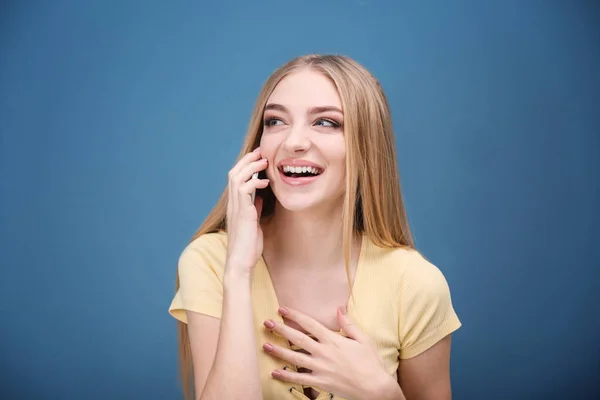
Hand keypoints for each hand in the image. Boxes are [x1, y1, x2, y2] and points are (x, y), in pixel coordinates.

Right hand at [224, 147, 269, 275]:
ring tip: (264, 161)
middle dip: (247, 160)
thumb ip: (255, 209)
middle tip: (261, 152)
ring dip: (250, 167)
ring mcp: (236, 208)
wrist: (241, 263)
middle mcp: (233, 204)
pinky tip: (265, 182)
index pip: (237, 178)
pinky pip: (244, 190)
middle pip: (234, 173)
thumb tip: (260, 198)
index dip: (246, 166)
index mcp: (236, 206)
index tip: (259, 157)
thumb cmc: (248, 246)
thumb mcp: (254, 223)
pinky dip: (254, 182)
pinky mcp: (242, 214)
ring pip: (236, 177)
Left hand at [262, 306, 401, 399]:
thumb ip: (348, 324)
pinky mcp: (320, 382)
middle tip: (267, 323)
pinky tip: (275, 372)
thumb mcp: (363, 339)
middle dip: (281, 329)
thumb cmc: (371, 363)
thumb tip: (339, 308)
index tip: (281, 309)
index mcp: (333, 339)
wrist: (375, 387)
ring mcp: (321, 367)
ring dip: (279, 351)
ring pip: (295, 357)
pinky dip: (286, 376)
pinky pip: (300, 379)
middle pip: (298, 338)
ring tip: (265, 345)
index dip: (294, 315)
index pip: (309, 324)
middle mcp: (324, 352)